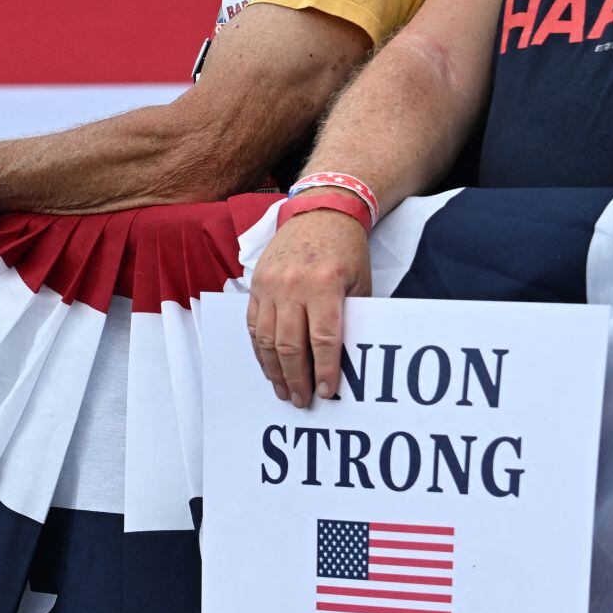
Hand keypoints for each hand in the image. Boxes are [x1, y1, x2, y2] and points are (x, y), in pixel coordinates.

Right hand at [246, 209, 370, 407]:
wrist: (320, 212)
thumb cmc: (346, 249)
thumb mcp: (359, 282)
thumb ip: (352, 317)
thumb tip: (347, 360)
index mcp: (324, 285)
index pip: (323, 339)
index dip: (325, 370)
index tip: (327, 393)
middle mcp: (293, 286)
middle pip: (290, 345)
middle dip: (296, 378)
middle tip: (302, 401)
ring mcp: (271, 285)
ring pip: (265, 339)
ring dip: (274, 370)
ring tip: (282, 391)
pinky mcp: (257, 284)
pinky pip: (252, 324)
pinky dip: (259, 350)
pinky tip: (268, 366)